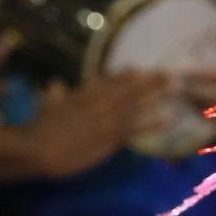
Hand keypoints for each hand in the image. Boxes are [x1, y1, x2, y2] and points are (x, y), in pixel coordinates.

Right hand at [26, 73, 171, 176]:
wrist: (38, 147)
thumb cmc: (38, 129)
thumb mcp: (46, 106)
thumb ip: (54, 94)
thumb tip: (55, 83)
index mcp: (84, 94)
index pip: (107, 82)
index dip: (125, 75)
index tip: (141, 68)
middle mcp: (99, 103)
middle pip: (129, 90)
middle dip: (150, 81)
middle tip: (172, 72)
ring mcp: (105, 120)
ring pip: (136, 105)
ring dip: (157, 96)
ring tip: (177, 88)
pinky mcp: (108, 138)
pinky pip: (135, 129)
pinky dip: (153, 123)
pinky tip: (170, 118)